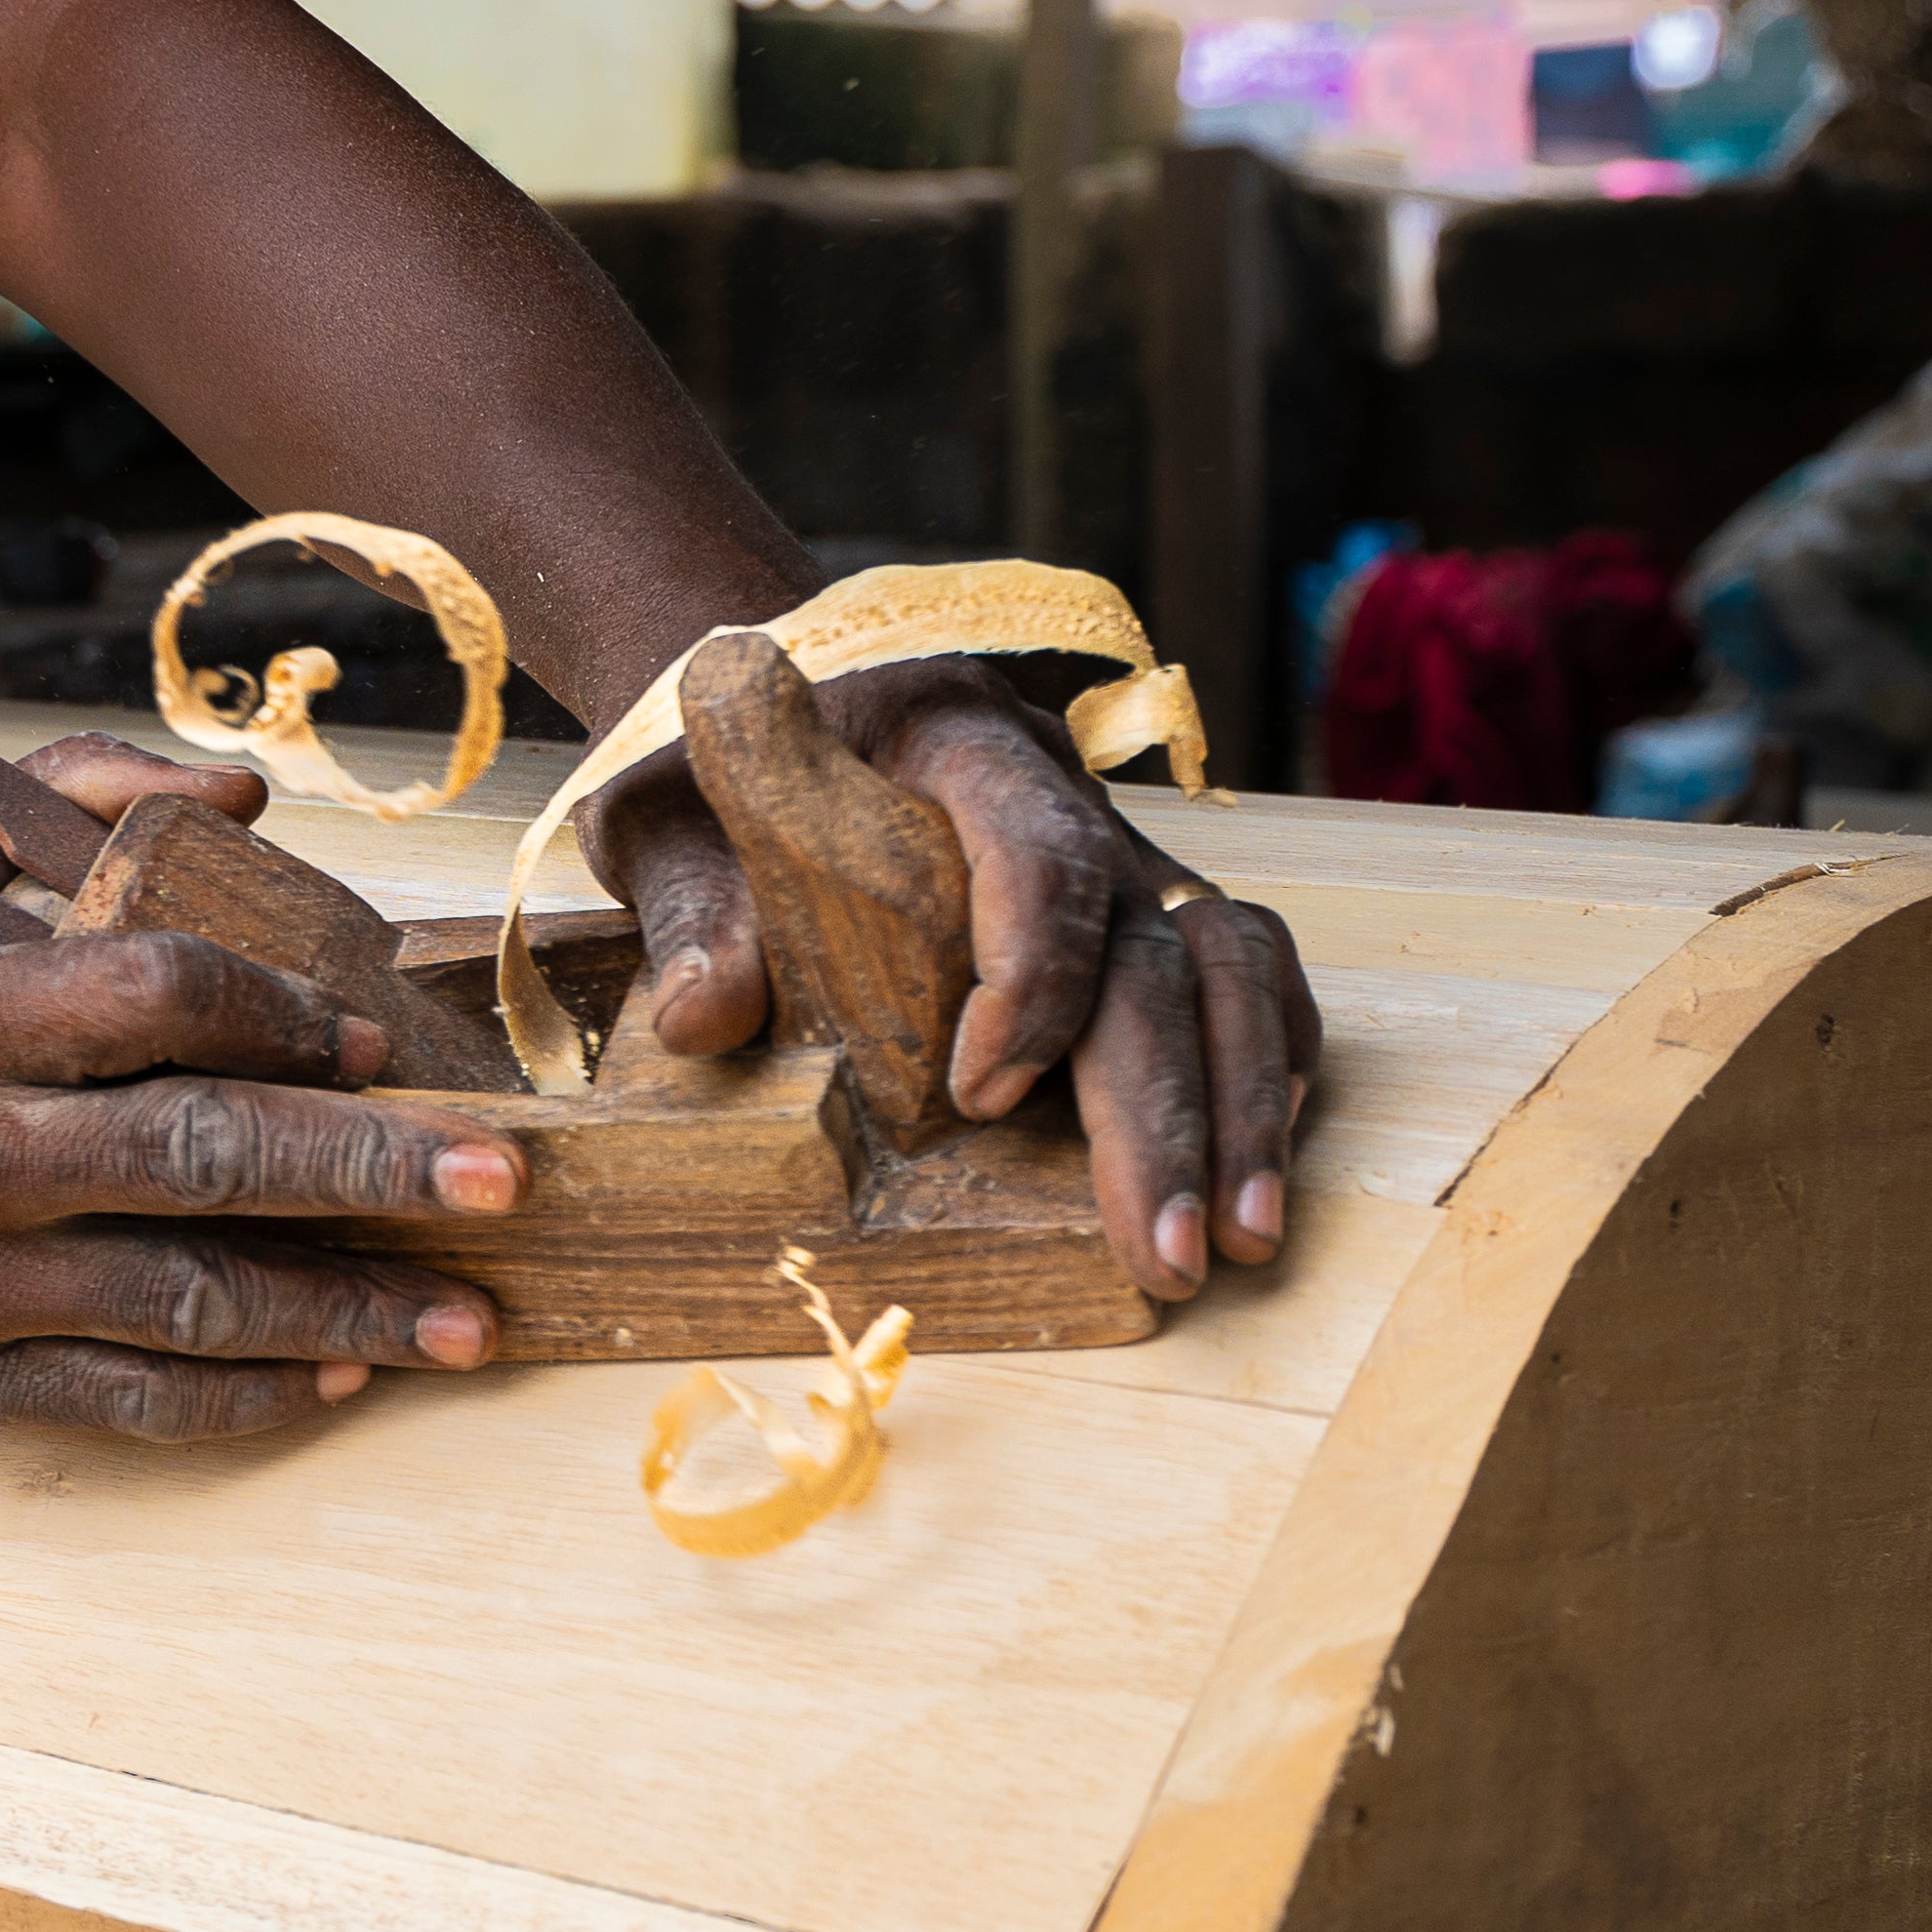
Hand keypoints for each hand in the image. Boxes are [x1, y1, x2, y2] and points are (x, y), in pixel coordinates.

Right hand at [0, 743, 525, 1439]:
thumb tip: (247, 798)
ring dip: (342, 1311)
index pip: (148, 997)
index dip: (277, 1016)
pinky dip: (242, 1393)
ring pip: (181, 1298)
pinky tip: (339, 1376)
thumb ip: (75, 798)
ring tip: (467, 1319)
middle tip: (501, 1181)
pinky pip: (123, 1399)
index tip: (380, 1043)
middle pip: (195, 1157)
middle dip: (365, 1171)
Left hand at [599, 660, 1317, 1302]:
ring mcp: (1114, 842)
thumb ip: (694, 909)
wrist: (774, 682)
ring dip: (1240, 1102)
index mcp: (949, 738)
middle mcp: (1062, 788)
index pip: (1032, 849)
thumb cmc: (718, 758)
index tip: (982, 1099)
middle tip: (1163, 1249)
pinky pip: (1240, 958)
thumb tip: (700, 1018)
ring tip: (1239, 1237)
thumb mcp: (670, 817)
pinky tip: (1254, 1157)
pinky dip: (1261, 1050)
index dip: (1030, 979)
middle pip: (1145, 944)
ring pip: (1223, 956)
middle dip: (1163, 1107)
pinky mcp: (1137, 893)